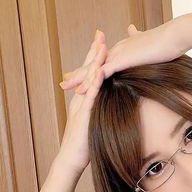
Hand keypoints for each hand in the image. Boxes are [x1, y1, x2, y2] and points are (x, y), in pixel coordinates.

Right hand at [56, 30, 106, 173]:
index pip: (93, 72)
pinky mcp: (84, 113)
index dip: (98, 56)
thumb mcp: (99, 121)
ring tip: (101, 45)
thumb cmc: (88, 142)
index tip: (104, 40)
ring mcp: (82, 104)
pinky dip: (95, 82)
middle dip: (95, 51)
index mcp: (87, 97)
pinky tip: (100, 70)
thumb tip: (118, 101)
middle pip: (89, 70)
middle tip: (100, 32)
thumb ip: (105, 109)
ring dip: (95, 61)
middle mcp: (82, 97)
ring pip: (89, 79)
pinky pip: (91, 95)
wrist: (73, 158)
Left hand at [60, 22, 181, 88]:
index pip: (103, 59)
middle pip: (93, 63)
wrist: (174, 36)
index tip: (81, 75)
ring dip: (79, 79)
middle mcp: (117, 49)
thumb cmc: (168, 42)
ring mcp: (118, 54)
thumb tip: (132, 28)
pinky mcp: (123, 60)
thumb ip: (139, 37)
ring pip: (93, 69)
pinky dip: (91, 82)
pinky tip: (82, 91)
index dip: (91, 67)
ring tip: (65, 87)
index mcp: (123, 48)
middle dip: (79, 74)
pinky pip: (102, 73)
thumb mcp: (150, 42)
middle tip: (64, 82)